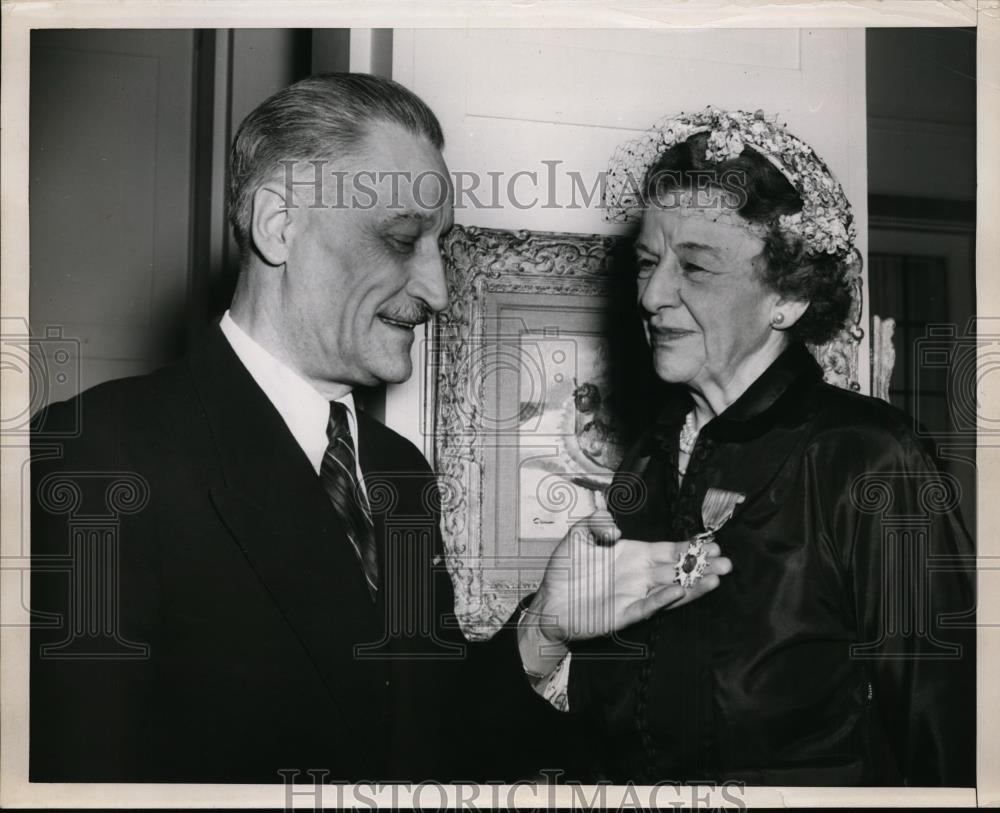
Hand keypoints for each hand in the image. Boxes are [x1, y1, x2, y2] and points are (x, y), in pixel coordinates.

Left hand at [518, 510, 731, 675]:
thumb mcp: (578, 535)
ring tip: (716, 578)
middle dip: (702, 566)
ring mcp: (634, 595)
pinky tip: (679, 591)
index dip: (690, 547)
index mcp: (633, 554)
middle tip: (726, 562)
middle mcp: (639, 574)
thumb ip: (597, 522)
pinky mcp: (624, 613)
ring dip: (693, 584)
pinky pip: (648, 606)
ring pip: (671, 589)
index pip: (668, 550)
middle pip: (677, 570)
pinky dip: (664, 600)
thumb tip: (617, 528)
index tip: (711, 544)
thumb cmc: (565, 569)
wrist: (549, 601)